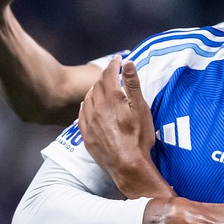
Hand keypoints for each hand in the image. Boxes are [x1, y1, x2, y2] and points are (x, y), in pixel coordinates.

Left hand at [79, 56, 156, 186]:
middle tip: (113, 74)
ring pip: (88, 98)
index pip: (110, 75)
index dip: (114, 64)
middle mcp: (97, 107)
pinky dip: (86, 104)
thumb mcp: (141, 109)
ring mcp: (90, 121)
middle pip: (98, 85)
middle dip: (105, 77)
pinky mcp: (86, 134)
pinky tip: (89, 105)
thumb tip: (128, 63)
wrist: (127, 164)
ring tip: (102, 88)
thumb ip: (133, 84)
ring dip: (95, 90)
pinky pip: (82, 113)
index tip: (118, 60)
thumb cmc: (139, 137)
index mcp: (112, 99)